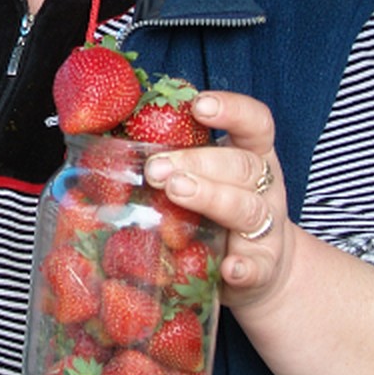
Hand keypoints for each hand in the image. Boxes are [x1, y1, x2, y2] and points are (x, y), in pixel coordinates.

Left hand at [142, 90, 290, 310]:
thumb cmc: (218, 210)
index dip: (232, 109)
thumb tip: (106, 135)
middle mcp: (264, 188)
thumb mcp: (204, 177)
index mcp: (251, 157)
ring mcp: (267, 229)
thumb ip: (172, 156)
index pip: (254, 122)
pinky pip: (258, 267)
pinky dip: (245, 268)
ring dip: (212, 198)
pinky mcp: (264, 269)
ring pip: (248, 209)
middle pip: (242, 165)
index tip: (199, 105)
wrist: (259, 268)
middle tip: (156, 167)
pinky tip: (229, 269)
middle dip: (198, 161)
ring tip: (176, 192)